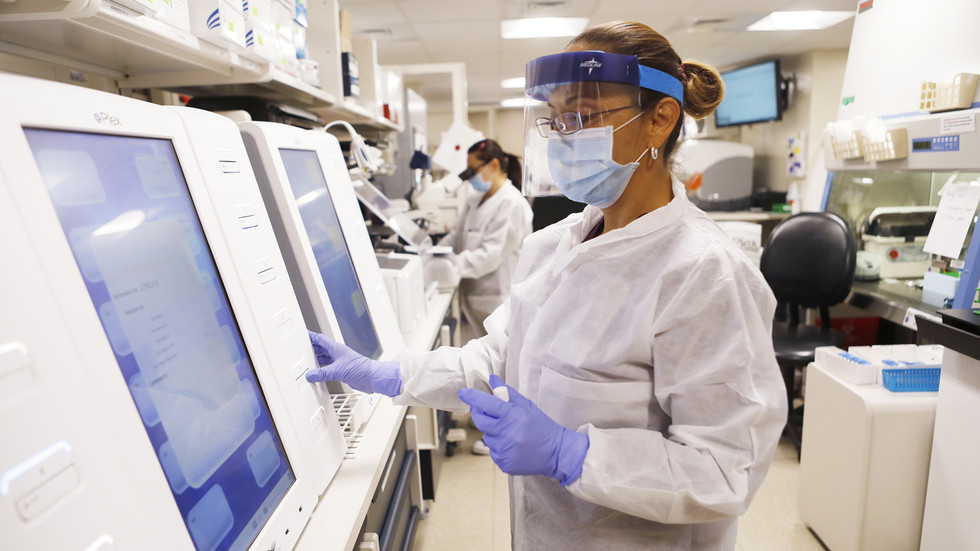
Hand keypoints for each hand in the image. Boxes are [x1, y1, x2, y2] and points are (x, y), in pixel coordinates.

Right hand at [305, 331, 401, 396]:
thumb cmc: (360, 368)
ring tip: (305, 362)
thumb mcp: (337, 371)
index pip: (320, 339)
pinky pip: (327, 368)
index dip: (311, 336)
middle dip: (310, 348)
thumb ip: (322, 373)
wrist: (372, 378)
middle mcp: (337, 353)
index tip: (303, 334)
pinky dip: (321, 370)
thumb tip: (310, 375)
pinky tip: (316, 373)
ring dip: (315, 360)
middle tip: (300, 349)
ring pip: (323, 358)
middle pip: (320, 348)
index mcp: (336, 348)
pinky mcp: (341, 370)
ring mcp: (339, 361)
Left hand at [458, 375, 588, 485]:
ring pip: (487, 437)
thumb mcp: (527, 406)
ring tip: (511, 434)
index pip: (487, 404)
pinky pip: (493, 451)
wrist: (556, 452)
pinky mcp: (504, 463)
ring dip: (494, 433)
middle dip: (479, 414)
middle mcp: (507, 434)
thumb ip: (507, 394)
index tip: (462, 393)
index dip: (473, 398)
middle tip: (488, 412)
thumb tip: (492, 379)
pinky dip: (499, 447)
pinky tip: (513, 446)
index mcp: (513, 416)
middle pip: (480, 421)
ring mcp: (505, 450)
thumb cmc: (541, 426)